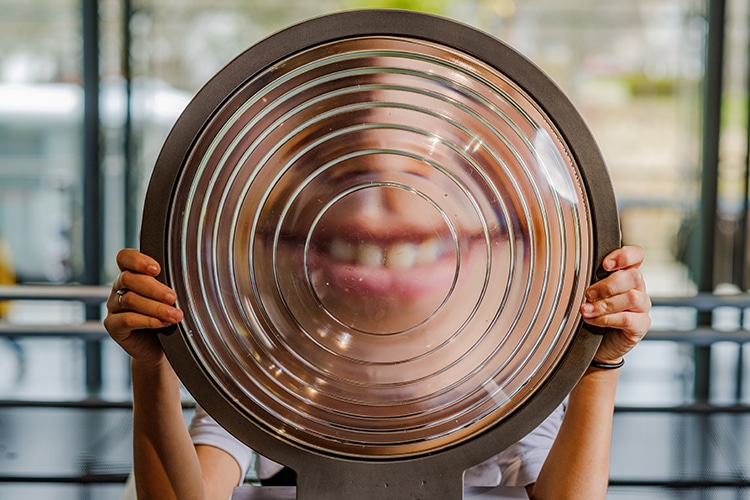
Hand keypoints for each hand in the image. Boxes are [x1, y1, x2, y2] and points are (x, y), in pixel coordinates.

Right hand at [103, 248, 182, 365]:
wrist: (159, 348)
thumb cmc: (166, 318)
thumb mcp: (169, 298)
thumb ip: (170, 284)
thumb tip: (186, 274)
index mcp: (131, 274)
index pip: (125, 258)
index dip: (138, 260)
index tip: (157, 269)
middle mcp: (119, 288)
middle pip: (129, 278)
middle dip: (154, 288)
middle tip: (173, 298)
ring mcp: (114, 307)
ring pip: (130, 300)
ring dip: (156, 307)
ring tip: (175, 315)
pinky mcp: (113, 326)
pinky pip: (127, 319)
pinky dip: (148, 320)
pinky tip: (162, 323)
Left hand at [580, 245, 650, 363]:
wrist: (597, 345)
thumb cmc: (592, 314)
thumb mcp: (590, 294)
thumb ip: (590, 280)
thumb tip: (573, 271)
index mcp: (626, 275)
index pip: (637, 256)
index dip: (624, 256)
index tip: (605, 265)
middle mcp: (638, 289)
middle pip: (633, 276)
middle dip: (607, 285)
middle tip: (588, 294)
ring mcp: (642, 308)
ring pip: (632, 297)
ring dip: (604, 304)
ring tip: (585, 310)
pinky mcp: (641, 326)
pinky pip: (628, 319)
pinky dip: (607, 319)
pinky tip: (592, 321)